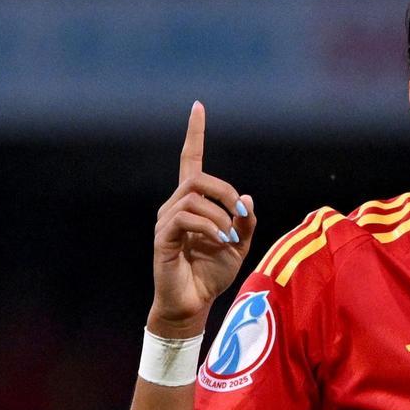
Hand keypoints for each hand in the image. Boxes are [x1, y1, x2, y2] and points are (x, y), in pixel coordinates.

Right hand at [148, 102, 255, 337]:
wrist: (194, 303)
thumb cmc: (213, 273)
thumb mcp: (240, 245)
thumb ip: (246, 221)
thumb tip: (246, 197)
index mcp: (193, 203)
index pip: (189, 160)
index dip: (194, 134)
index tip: (198, 107)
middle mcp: (175, 206)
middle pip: (198, 177)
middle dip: (225, 191)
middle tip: (241, 215)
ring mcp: (166, 221)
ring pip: (194, 197)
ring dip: (220, 214)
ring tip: (229, 237)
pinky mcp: (163, 238)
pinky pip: (186, 218)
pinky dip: (209, 226)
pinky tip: (221, 240)